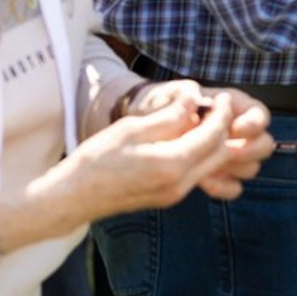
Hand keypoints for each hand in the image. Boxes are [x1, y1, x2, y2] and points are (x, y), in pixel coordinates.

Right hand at [0, 94, 272, 254]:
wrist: (72, 197)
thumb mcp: (133, 129)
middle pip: (220, 153)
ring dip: (215, 143)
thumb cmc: (96, 159)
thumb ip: (170, 116)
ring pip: (212, 165)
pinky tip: (191, 140)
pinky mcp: (169, 198)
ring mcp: (175, 194)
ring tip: (206, 121)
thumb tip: (195, 100)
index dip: (221, 114)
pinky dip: (203, 156)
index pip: (214, 136)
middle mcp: (179, 184)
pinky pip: (198, 174)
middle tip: (218, 107)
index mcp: (172, 165)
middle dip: (224, 128)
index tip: (220, 98)